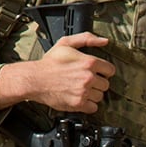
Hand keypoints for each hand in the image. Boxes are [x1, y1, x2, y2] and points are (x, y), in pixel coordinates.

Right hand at [0, 33, 114, 113]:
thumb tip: (105, 41)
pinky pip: (93, 108)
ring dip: (93, 94)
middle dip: (98, 83)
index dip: (104, 71)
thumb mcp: (66, 43)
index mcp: (89, 62)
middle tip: (86, 81)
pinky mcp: (78, 104)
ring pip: (100, 96)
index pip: (110, 70)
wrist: (35, 80)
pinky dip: (88, 105)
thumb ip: (87, 39)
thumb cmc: (50, 62)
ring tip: (82, 89)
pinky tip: (80, 98)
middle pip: (106, 84)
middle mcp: (88, 77)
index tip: (97, 72)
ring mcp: (84, 92)